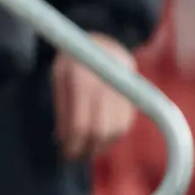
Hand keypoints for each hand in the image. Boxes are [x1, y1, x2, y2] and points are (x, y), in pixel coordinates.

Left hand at [51, 33, 136, 159]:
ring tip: (86, 150)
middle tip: (73, 156)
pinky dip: (113, 136)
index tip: (64, 154)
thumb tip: (62, 140)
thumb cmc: (74, 60)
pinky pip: (127, 124)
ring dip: (101, 146)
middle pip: (101, 131)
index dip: (72, 145)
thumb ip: (62, 108)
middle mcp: (108, 84)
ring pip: (117, 130)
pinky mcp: (136, 94)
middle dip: (86, 149)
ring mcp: (125, 89)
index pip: (80, 124)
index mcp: (83, 78)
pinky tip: (99, 139)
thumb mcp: (59, 76)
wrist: (105, 37)